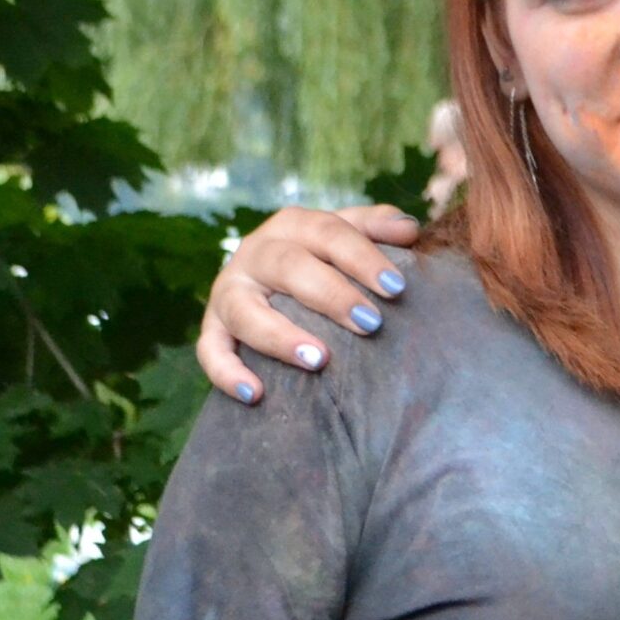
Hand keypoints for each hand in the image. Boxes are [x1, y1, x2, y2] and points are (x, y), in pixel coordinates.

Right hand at [199, 204, 421, 403]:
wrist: (272, 275)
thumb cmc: (327, 258)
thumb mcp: (349, 234)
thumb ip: (376, 228)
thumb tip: (408, 229)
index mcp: (295, 225)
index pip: (329, 233)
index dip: (362, 258)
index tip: (397, 288)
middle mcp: (257, 253)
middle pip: (288, 267)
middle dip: (330, 295)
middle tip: (371, 324)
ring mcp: (230, 290)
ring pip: (243, 309)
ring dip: (278, 336)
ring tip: (318, 360)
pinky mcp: (213, 325)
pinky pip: (210, 349)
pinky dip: (227, 372)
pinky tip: (256, 394)